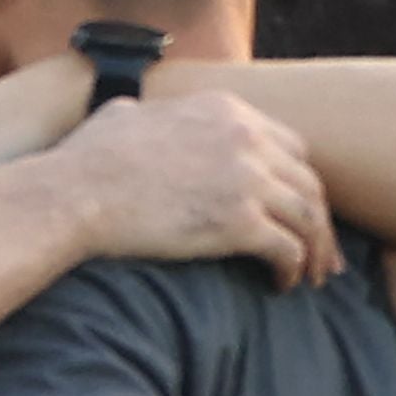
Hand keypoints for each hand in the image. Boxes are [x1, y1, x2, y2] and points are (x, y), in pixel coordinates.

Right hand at [49, 92, 342, 287]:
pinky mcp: (240, 222)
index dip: (296, 181)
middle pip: (308, 182)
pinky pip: (289, 248)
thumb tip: (132, 115)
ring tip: (313, 275)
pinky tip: (283, 285)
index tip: (295, 207)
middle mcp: (246, 139)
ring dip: (317, 248)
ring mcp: (247, 180)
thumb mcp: (121, 116)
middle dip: (318, 217)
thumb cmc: (85, 161)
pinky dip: (294, 269)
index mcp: (225, 111)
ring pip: (310, 216)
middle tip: (321, 248)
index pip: (289, 145)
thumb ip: (145, 114)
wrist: (74, 194)